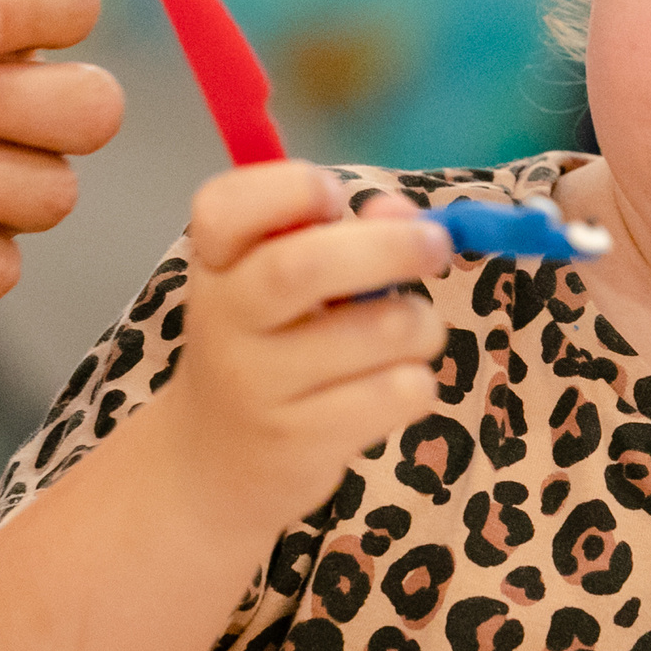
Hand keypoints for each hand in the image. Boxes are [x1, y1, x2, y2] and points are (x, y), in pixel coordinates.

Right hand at [146, 162, 452, 526]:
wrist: (214, 461)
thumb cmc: (266, 347)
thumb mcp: (282, 281)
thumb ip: (343, 233)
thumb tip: (407, 215)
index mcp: (216, 262)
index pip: (224, 206)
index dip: (291, 188)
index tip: (334, 196)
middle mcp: (225, 319)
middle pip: (306, 265)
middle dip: (392, 247)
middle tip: (436, 245)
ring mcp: (260, 385)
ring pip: (379, 331)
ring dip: (420, 323)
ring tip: (410, 332)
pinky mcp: (302, 440)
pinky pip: (398, 392)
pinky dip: (417, 382)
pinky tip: (391, 386)